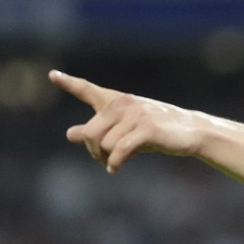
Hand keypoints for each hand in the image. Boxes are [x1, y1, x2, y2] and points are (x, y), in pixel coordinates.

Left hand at [49, 70, 208, 172]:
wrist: (191, 132)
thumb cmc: (158, 132)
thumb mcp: (126, 130)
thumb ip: (99, 131)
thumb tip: (70, 134)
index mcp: (118, 101)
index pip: (89, 90)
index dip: (69, 83)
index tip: (52, 75)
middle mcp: (124, 103)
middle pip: (90, 132)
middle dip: (93, 150)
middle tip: (101, 159)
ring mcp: (136, 115)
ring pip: (104, 144)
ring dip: (107, 158)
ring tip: (116, 161)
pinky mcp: (147, 129)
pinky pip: (120, 150)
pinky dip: (115, 162)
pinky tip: (115, 168)